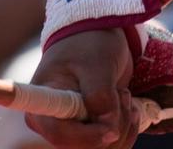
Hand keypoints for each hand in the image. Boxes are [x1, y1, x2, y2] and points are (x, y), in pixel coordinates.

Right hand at [27, 28, 137, 148]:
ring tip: (125, 95)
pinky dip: (128, 128)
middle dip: (113, 127)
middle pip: (84, 147)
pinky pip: (112, 143)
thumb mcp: (97, 64)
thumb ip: (100, 96)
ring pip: (102, 148)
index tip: (111, 127)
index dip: (88, 138)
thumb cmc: (90, 44)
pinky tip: (129, 106)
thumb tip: (108, 128)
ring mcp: (73, 129)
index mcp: (43, 105)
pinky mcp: (91, 130)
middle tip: (123, 95)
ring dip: (123, 125)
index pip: (60, 135)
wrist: (98, 36)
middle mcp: (54, 123)